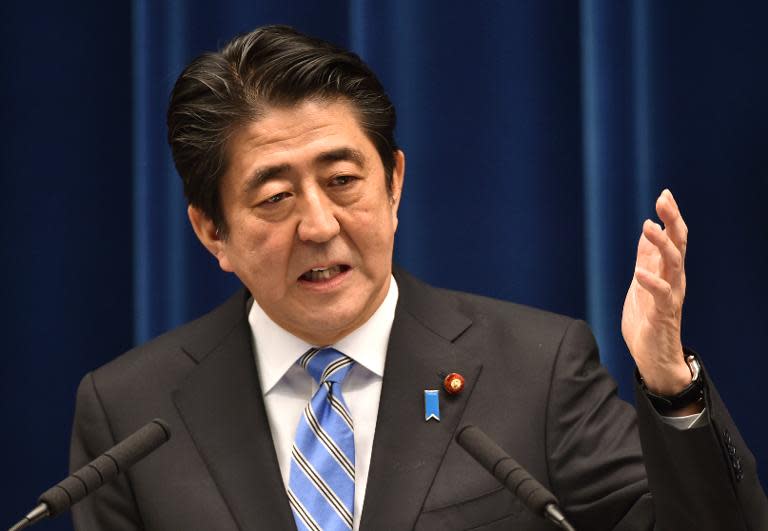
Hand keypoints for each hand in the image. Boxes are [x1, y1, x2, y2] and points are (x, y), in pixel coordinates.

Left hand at [621, 189, 690, 395]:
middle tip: (664, 200)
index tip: (665, 194)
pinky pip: (660, 295)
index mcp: (668, 271)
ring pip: (672, 264)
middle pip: (678, 245)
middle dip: (672, 221)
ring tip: (648, 225)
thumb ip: (646, 257)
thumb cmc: (648, 318)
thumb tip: (647, 229)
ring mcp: (670, 296)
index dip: (670, 217)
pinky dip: (650, 281)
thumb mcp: (642, 281)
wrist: (653, 355)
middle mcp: (674, 280)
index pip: (674, 238)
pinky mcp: (662, 313)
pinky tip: (639, 271)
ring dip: (661, 244)